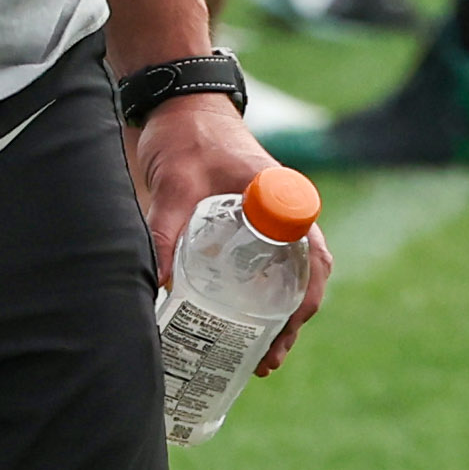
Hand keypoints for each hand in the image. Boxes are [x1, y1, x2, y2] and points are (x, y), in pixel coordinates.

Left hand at [128, 92, 330, 372]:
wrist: (182, 107)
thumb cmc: (186, 137)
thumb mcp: (174, 183)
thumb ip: (165, 229)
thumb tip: (157, 285)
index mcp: (278, 197)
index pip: (311, 252)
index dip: (306, 293)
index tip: (290, 323)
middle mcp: (282, 213)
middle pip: (306, 275)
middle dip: (293, 321)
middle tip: (269, 360)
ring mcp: (269, 223)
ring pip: (290, 279)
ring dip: (280, 319)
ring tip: (261, 362)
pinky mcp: (250, 230)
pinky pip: (268, 271)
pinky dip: (262, 303)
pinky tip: (241, 332)